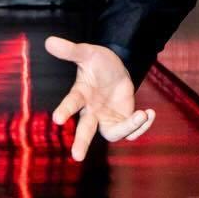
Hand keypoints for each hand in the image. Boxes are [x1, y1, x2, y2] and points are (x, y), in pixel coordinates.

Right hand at [44, 36, 155, 161]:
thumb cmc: (98, 62)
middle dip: (81, 143)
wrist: (117, 69)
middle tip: (77, 157)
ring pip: (113, 134)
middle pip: (85, 130)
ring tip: (142, 114)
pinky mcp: (122, 121)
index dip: (65, 110)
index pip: (71, 103)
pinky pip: (130, 131)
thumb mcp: (88, 53)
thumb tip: (50, 40)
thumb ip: (71, 50)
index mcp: (81, 95)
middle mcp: (91, 111)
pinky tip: (149, 113)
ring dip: (128, 128)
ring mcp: (106, 119)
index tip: (57, 119)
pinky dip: (141, 126)